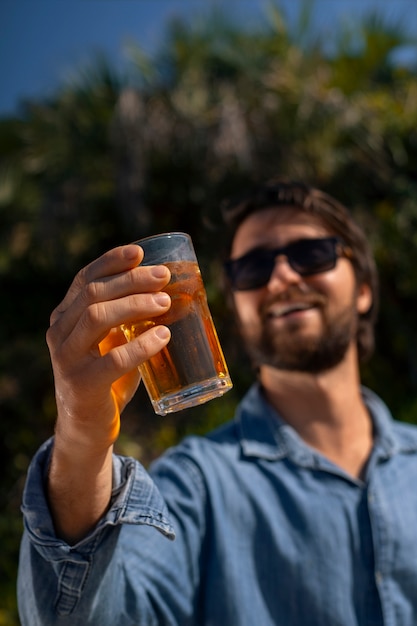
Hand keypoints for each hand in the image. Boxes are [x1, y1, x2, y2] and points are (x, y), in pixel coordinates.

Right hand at [46, 244, 171, 451]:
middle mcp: (59, 332)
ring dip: (135, 304)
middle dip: (131, 280)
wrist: (87, 426)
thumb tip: (169, 292)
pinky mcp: (81, 384)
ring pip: (97, 317)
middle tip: (164, 277)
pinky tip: (163, 336)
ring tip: (165, 302)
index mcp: (65, 317)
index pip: (85, 279)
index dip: (112, 261)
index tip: (141, 252)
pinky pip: (112, 359)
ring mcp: (66, 358)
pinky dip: (141, 345)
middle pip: (93, 293)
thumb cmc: (107, 377)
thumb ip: (127, 319)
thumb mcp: (112, 341)